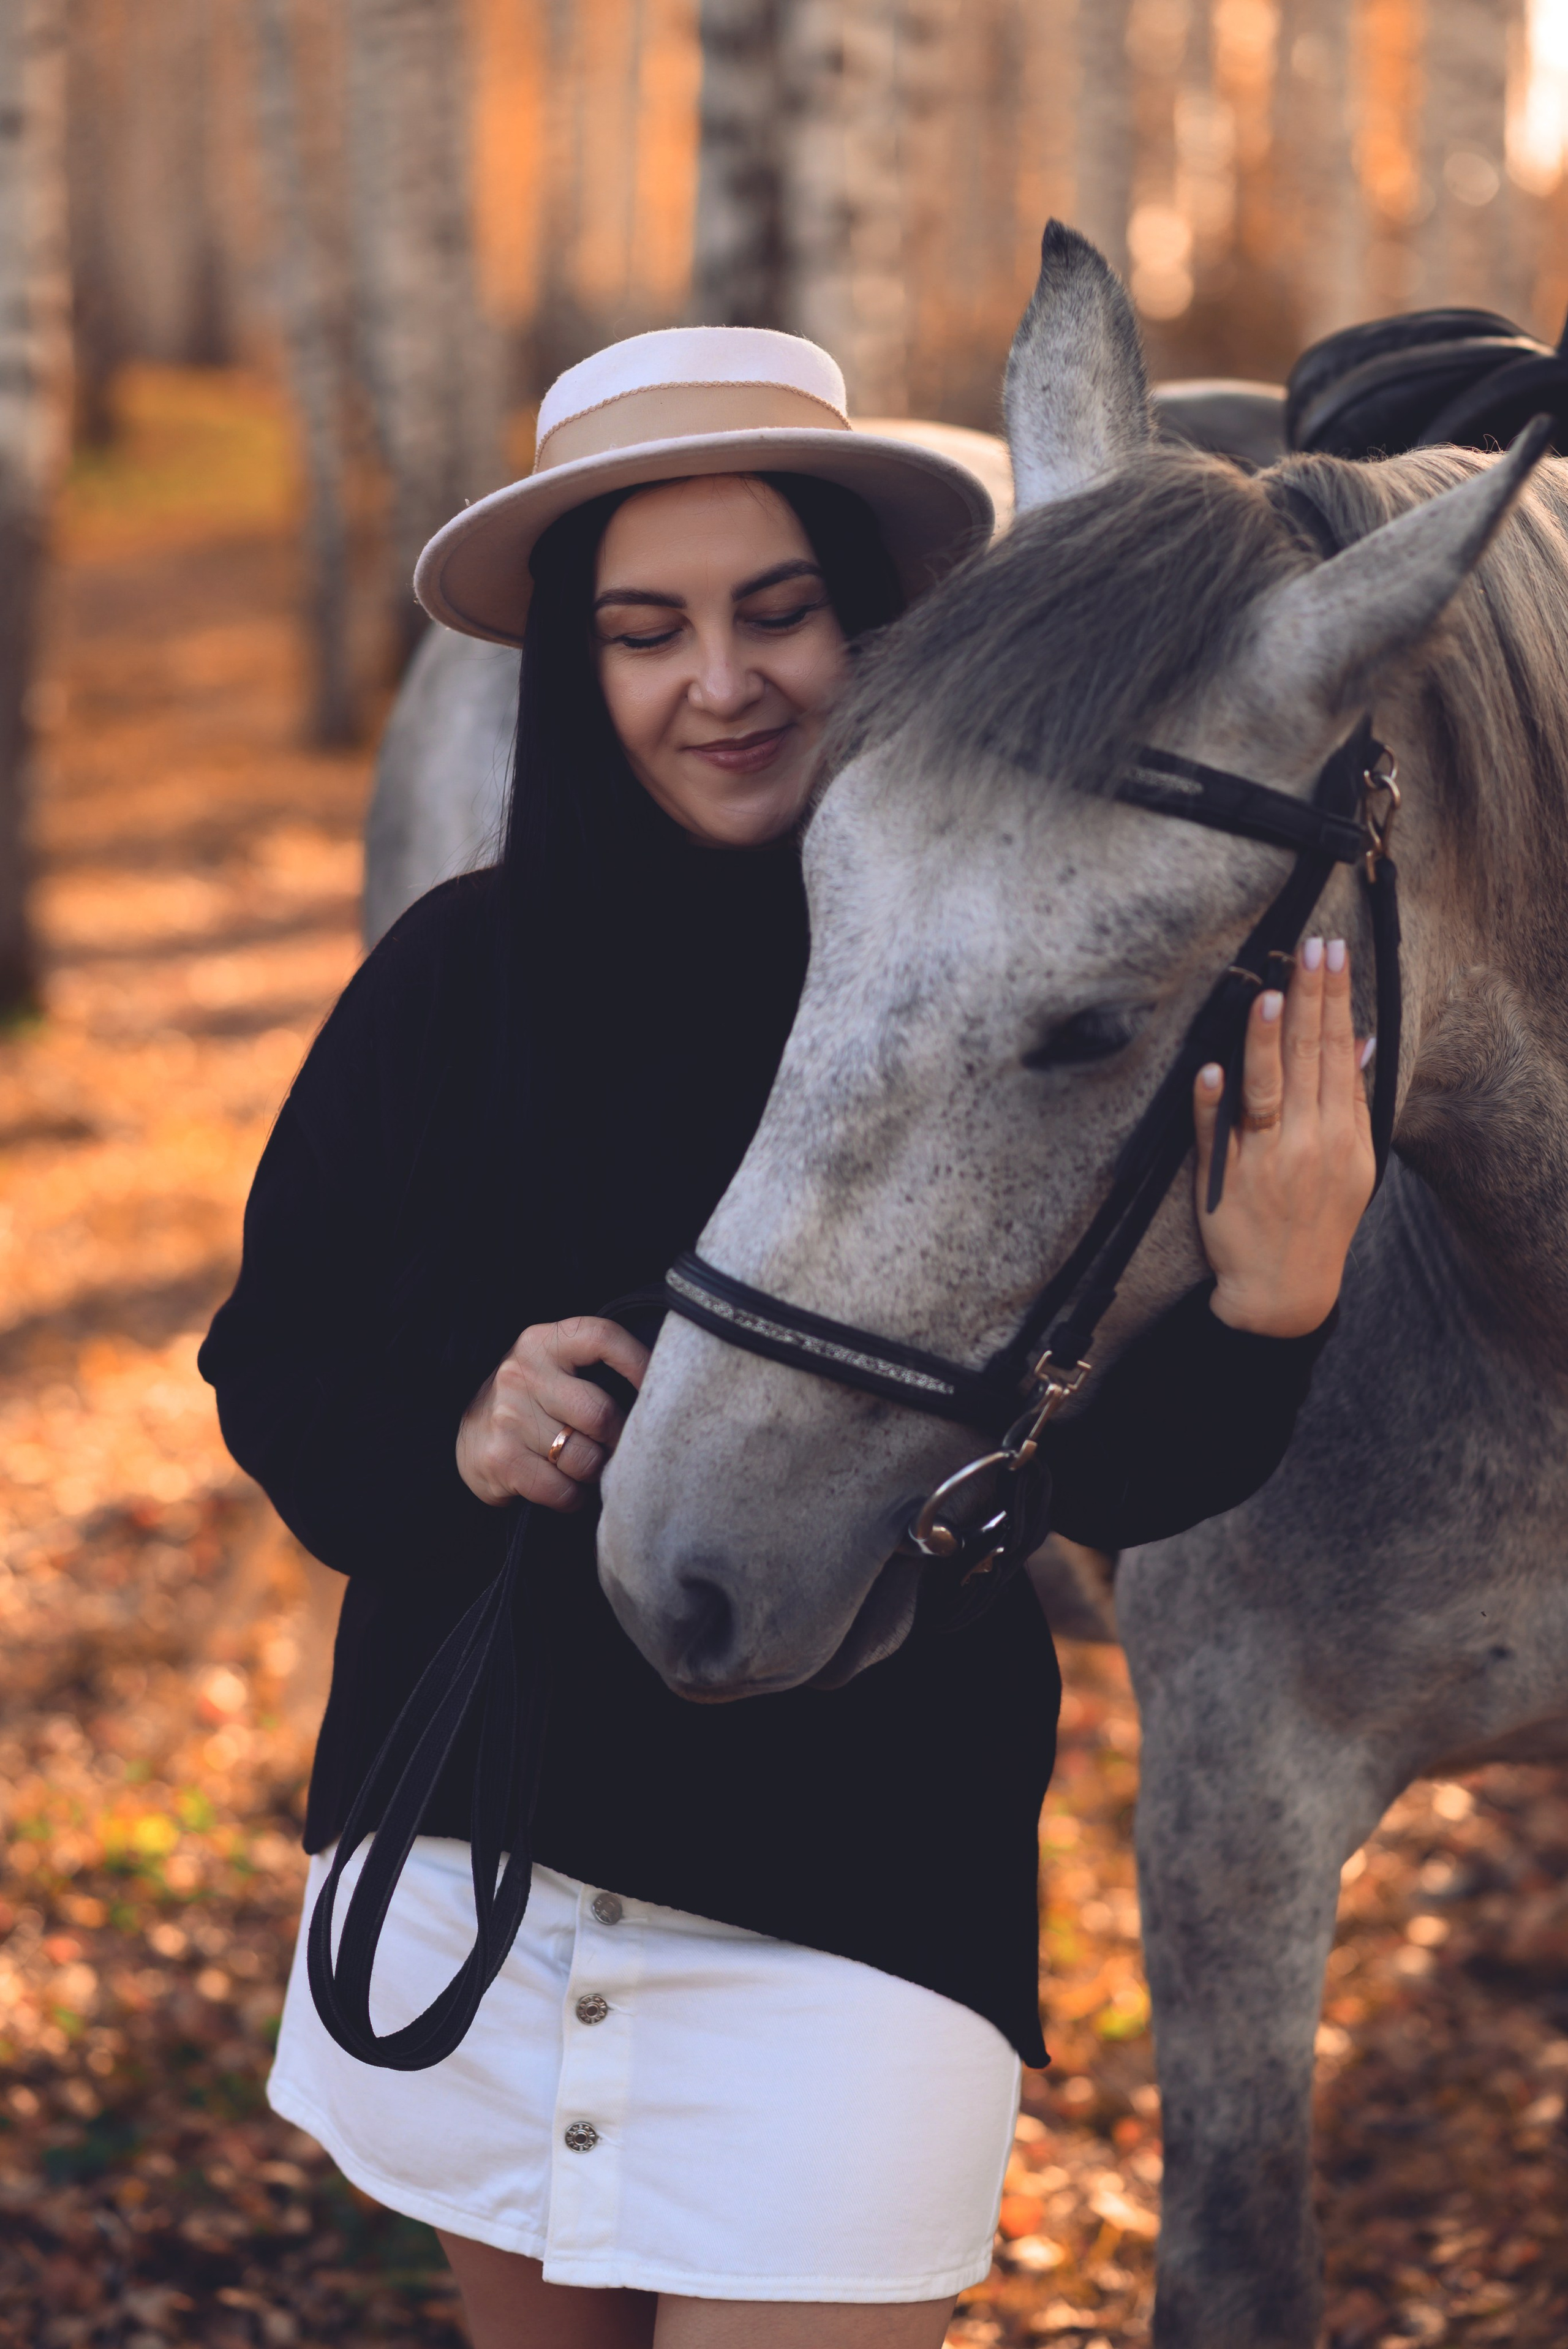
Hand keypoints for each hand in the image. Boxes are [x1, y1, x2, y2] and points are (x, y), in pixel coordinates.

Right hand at [457, 1316, 650, 1509]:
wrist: (466, 1437)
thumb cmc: (529, 1403)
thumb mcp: (553, 1369)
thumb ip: (594, 1369)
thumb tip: (658, 1395)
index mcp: (543, 1343)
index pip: (603, 1338)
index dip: (639, 1363)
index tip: (656, 1390)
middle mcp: (521, 1373)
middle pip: (601, 1413)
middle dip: (617, 1440)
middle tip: (614, 1449)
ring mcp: (507, 1416)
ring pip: (586, 1459)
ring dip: (595, 1473)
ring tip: (584, 1468)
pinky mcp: (500, 1459)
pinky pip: (563, 1491)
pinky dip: (573, 1498)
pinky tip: (564, 1488)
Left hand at [1193, 936, 1375, 1337]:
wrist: (1284, 1292)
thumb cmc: (1319, 1219)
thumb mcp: (1354, 1165)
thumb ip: (1354, 1102)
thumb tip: (1362, 1041)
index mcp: (1342, 1135)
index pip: (1340, 1053)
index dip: (1337, 1000)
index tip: (1334, 953)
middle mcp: (1307, 1143)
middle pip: (1309, 1060)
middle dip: (1311, 999)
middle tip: (1310, 948)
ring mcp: (1263, 1161)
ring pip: (1265, 1090)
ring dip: (1267, 1043)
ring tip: (1270, 994)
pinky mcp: (1222, 1179)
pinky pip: (1215, 1135)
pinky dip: (1212, 1103)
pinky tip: (1211, 1068)